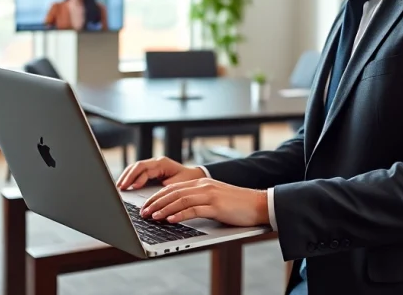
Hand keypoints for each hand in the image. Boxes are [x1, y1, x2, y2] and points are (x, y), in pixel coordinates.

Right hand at [116, 156, 205, 190]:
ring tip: (119, 186)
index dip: (138, 178)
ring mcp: (153, 164)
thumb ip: (165, 189)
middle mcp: (156, 162)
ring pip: (135, 167)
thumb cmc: (188, 181)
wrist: (195, 176)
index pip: (145, 169)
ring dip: (126, 176)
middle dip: (128, 176)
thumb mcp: (177, 185)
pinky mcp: (151, 169)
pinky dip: (130, 176)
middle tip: (121, 187)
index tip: (133, 187)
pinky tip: (125, 184)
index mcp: (162, 164)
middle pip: (137, 166)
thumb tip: (152, 197)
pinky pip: (138, 171)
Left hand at [140, 177, 268, 226]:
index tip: (146, 205)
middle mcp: (204, 186)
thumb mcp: (214, 199)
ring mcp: (210, 195)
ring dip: (164, 209)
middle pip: (173, 192)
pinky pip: (194, 210)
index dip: (157, 196)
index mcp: (202, 183)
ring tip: (153, 216)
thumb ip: (198, 201)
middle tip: (143, 212)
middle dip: (156, 202)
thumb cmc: (237, 204)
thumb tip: (178, 211)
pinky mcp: (216, 206)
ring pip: (181, 200)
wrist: (259, 204)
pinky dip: (180, 215)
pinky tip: (170, 220)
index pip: (173, 188)